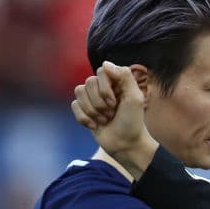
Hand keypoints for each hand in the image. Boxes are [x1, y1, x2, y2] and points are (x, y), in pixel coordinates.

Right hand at [72, 62, 158, 177]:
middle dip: (99, 102)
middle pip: (89, 82)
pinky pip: (74, 105)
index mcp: (117, 80)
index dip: (105, 88)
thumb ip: (124, 76)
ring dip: (92, 110)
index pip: (101, 71)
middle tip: (111, 113)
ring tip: (104, 119)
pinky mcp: (84, 110)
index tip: (115, 103)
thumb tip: (105, 63)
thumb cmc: (133, 122)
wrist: (125, 145)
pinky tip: (95, 125)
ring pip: (79, 92)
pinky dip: (84, 117)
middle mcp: (104, 86)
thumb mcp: (135, 98)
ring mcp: (93, 98)